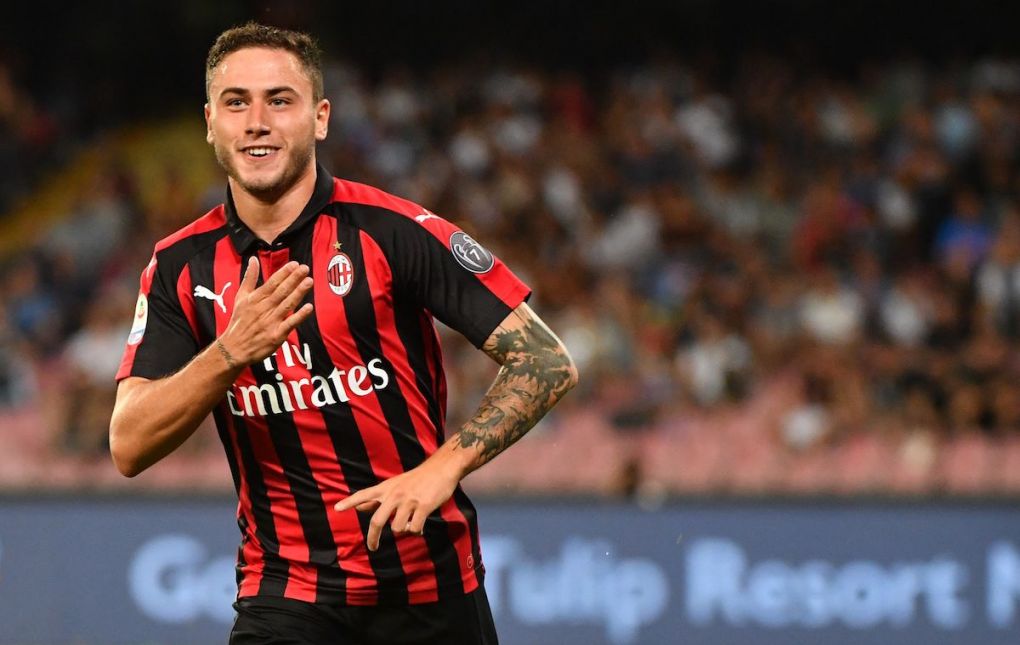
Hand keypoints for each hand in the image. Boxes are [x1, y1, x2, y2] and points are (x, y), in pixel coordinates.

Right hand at [219, 257, 313, 366]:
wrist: (233, 349)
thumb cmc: (239, 321)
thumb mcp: (240, 298)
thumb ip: (249, 278)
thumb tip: (253, 259)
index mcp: (255, 299)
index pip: (272, 283)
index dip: (284, 273)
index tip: (294, 264)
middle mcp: (263, 309)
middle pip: (281, 291)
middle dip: (294, 279)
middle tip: (305, 268)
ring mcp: (270, 322)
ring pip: (287, 304)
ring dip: (298, 293)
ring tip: (309, 281)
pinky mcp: (276, 335)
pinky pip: (290, 324)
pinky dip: (299, 316)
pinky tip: (309, 307)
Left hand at [334, 454, 461, 550]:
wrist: (441, 469)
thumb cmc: (417, 479)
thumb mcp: (394, 486)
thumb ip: (377, 498)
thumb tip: (359, 507)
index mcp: (386, 489)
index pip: (364, 494)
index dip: (350, 502)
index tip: (337, 508)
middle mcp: (394, 494)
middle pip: (377, 521)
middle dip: (373, 538)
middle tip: (373, 547)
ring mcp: (409, 501)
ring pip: (398, 528)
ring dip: (404, 530)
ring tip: (411, 523)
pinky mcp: (423, 506)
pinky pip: (415, 528)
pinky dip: (417, 530)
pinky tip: (420, 525)